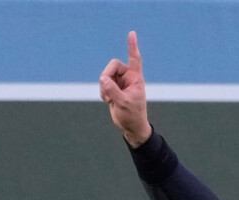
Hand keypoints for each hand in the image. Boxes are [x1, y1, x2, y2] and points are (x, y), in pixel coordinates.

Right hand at [99, 31, 151, 146]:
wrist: (130, 127)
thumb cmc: (132, 116)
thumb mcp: (123, 104)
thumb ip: (112, 90)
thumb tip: (102, 78)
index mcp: (136, 79)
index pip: (134, 59)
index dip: (132, 46)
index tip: (131, 33)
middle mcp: (128, 78)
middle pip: (113, 66)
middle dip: (107, 76)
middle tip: (106, 89)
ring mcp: (120, 82)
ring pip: (106, 75)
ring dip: (104, 86)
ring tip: (109, 98)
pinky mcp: (113, 88)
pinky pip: (103, 83)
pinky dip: (102, 91)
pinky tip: (107, 100)